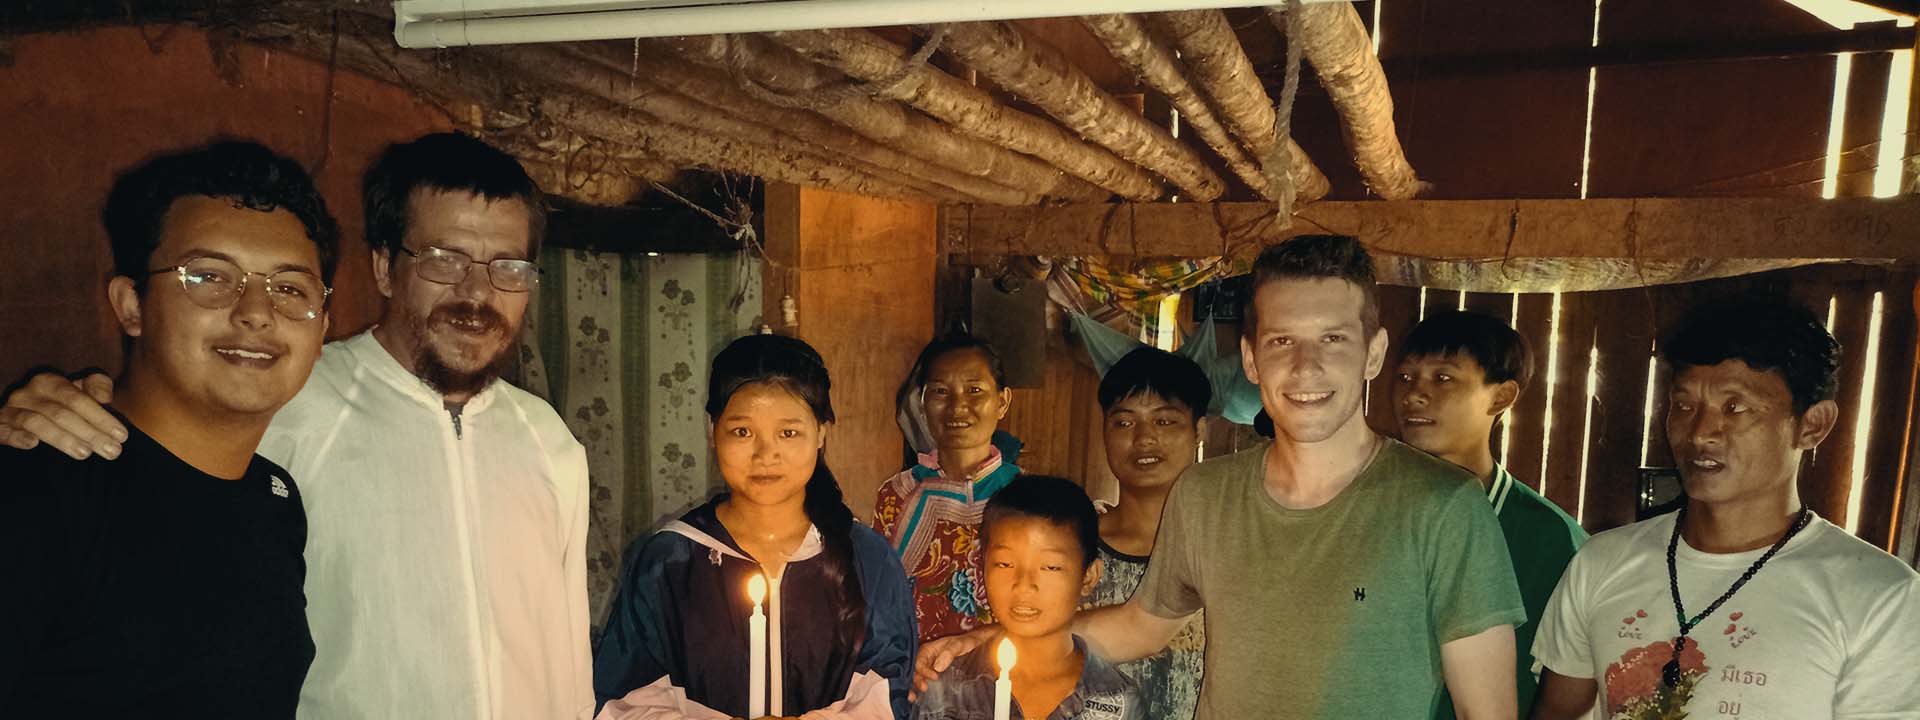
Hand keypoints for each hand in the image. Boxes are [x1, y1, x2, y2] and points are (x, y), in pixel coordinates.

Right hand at [0, 371, 123, 459]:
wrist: (26, 416)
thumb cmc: (60, 406)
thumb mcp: (79, 392)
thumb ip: (96, 387)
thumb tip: (105, 397)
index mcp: (49, 382)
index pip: (78, 398)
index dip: (101, 417)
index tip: (122, 435)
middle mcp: (27, 394)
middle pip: (61, 413)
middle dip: (89, 433)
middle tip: (112, 451)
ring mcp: (10, 411)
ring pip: (36, 422)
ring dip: (62, 438)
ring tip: (85, 453)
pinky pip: (4, 431)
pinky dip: (17, 437)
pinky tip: (33, 444)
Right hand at [911, 625, 998, 698]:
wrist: (975, 645)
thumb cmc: (965, 642)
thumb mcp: (958, 645)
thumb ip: (949, 653)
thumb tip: (938, 667)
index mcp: (928, 649)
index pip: (919, 661)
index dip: (923, 670)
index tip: (934, 677)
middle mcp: (925, 659)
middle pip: (914, 670)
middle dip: (914, 680)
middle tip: (923, 689)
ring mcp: (928, 668)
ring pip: (916, 677)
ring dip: (914, 686)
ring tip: (913, 697)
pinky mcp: (932, 675)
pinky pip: (922, 681)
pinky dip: (918, 688)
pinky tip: (918, 697)